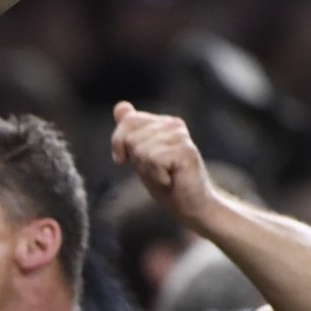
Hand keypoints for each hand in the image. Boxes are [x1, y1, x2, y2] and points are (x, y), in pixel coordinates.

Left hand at [110, 102, 218, 228]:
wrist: (191, 205)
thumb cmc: (166, 181)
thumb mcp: (140, 155)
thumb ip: (130, 131)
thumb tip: (120, 105)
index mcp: (162, 122)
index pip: (129, 120)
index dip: (119, 142)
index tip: (122, 159)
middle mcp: (173, 124)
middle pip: (132, 138)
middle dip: (137, 162)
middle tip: (156, 172)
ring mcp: (181, 136)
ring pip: (141, 150)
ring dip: (148, 171)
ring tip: (165, 176)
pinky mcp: (186, 150)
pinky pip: (153, 160)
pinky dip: (157, 177)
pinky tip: (171, 180)